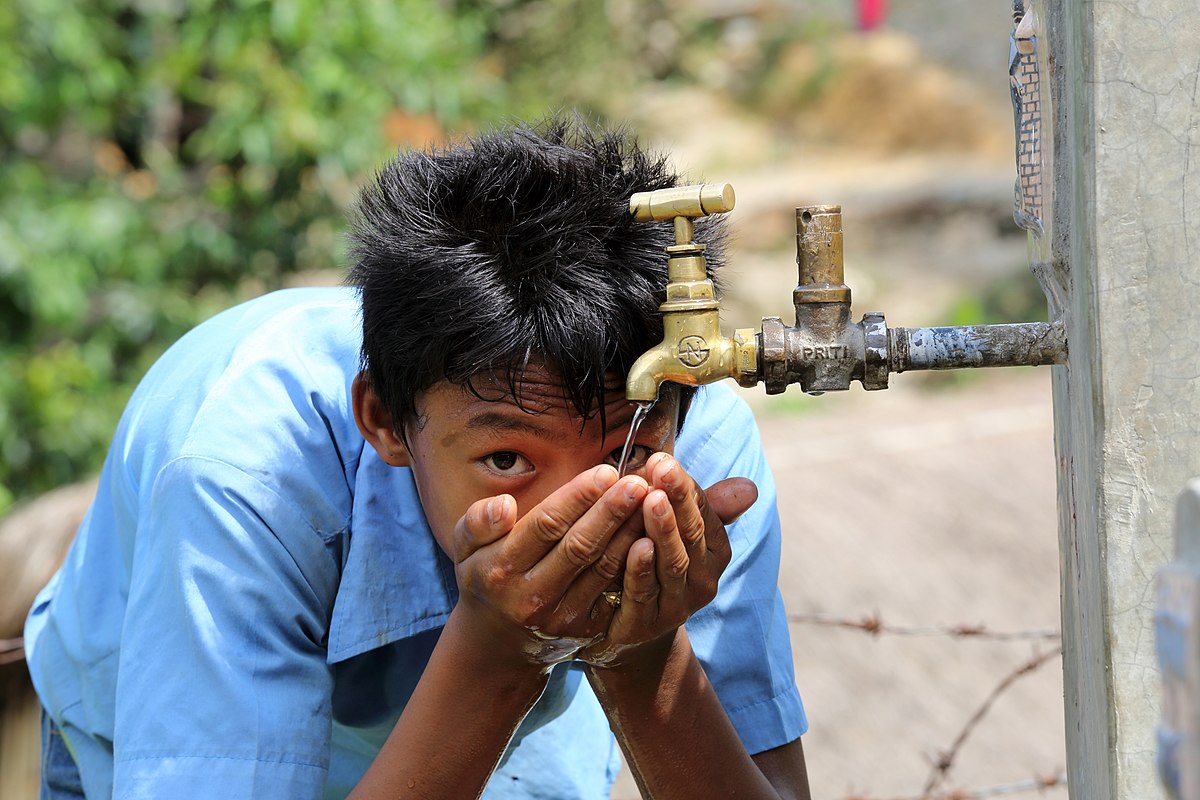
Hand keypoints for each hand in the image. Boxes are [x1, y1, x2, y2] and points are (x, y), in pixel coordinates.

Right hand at [448, 464, 649, 668]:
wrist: (498, 646)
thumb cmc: (487, 578)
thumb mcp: (466, 550)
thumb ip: (478, 522)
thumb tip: (503, 506)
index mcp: (502, 569)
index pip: (546, 525)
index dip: (578, 498)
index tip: (605, 472)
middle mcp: (533, 596)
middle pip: (580, 546)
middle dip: (611, 512)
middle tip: (638, 482)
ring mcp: (563, 617)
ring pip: (605, 568)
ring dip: (631, 533)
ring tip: (653, 502)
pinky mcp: (589, 630)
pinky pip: (617, 589)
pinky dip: (636, 561)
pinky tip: (652, 534)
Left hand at [578, 453, 756, 666]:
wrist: (630, 631)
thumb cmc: (654, 565)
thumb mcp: (680, 534)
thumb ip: (704, 507)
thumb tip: (750, 488)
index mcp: (714, 551)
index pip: (704, 512)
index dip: (685, 486)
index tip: (663, 458)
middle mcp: (702, 579)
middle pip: (692, 533)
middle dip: (677, 499)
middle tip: (660, 468)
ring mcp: (676, 604)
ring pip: (672, 562)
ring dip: (663, 529)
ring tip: (651, 499)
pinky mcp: (645, 624)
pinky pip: (644, 594)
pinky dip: (641, 570)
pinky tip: (636, 545)